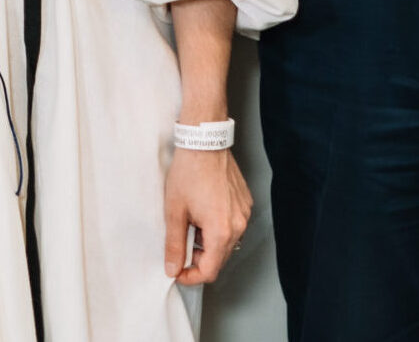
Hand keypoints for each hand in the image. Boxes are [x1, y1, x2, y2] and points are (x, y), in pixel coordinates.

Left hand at [165, 144, 250, 284]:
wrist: (204, 143)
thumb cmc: (189, 172)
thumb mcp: (174, 211)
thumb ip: (174, 244)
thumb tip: (172, 268)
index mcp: (221, 231)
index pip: (210, 270)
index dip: (191, 276)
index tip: (178, 271)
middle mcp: (238, 225)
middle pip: (220, 259)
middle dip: (199, 259)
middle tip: (181, 246)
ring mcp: (245, 214)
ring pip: (227, 243)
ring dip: (209, 243)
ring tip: (192, 224)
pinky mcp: (246, 204)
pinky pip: (234, 226)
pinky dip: (218, 228)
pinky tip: (204, 212)